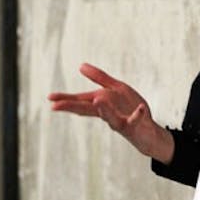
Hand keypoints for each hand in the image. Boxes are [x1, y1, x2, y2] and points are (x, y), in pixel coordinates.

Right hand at [48, 63, 173, 163]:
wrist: (149, 133)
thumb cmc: (130, 109)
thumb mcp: (117, 89)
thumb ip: (100, 78)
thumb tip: (80, 66)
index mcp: (102, 104)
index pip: (81, 101)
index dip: (66, 99)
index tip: (50, 98)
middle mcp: (108, 114)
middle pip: (89, 110)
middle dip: (73, 107)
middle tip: (55, 106)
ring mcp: (121, 122)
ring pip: (110, 117)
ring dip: (105, 109)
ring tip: (97, 100)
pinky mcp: (136, 127)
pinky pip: (136, 120)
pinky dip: (137, 115)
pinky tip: (140, 107)